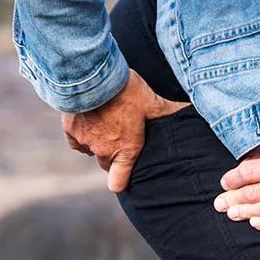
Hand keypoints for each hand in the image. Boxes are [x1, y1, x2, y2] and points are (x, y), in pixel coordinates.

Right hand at [61, 69, 189, 192]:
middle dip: (112, 155)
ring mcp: (86, 142)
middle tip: (120, 136)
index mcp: (127, 149)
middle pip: (106, 164)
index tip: (123, 176)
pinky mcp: (70, 130)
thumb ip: (166, 112)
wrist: (94, 78)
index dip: (120, 181)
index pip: (118, 182)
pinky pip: (76, 141)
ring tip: (106, 123)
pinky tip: (89, 122)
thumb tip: (189, 110)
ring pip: (91, 151)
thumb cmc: (127, 90)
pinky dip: (81, 135)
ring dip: (98, 142)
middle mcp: (105, 150)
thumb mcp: (151, 101)